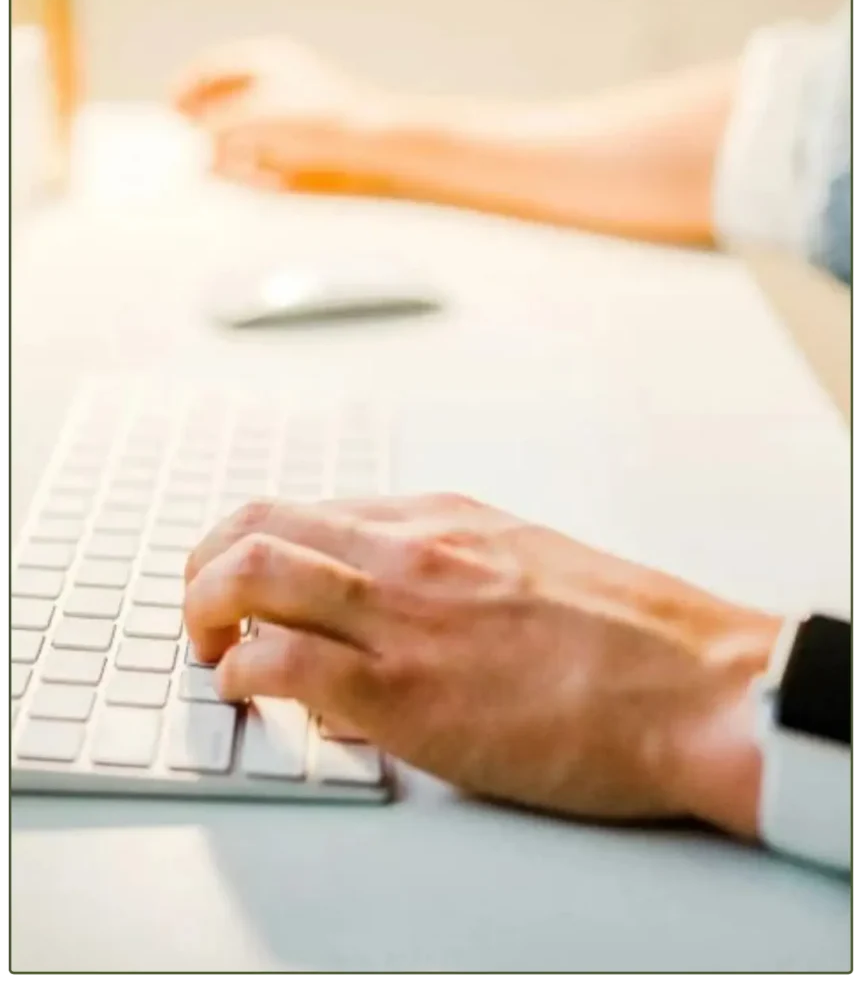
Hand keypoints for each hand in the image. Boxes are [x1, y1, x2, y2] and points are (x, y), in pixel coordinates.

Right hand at [172, 36, 404, 192]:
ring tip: (239, 176)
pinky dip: (261, 177)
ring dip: (235, 161)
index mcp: (266, 60)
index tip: (167, 122)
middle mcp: (277, 86)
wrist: (380, 153)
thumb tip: (190, 143)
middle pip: (222, 109)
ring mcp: (292, 121)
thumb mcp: (255, 118)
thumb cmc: (323, 122)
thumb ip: (213, 127)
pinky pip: (267, 166)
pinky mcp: (306, 155)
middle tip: (196, 158)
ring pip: (243, 142)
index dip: (183, 93)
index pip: (208, 68)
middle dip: (209, 136)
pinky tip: (271, 186)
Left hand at [184, 494, 779, 836]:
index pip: (311, 510)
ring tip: (205, 642)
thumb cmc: (629, 634)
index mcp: (443, 518)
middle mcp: (409, 550)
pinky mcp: (402, 692)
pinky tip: (248, 692)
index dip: (257, 543)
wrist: (696, 685)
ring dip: (203, 606)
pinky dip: (240, 674)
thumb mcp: (530, 568)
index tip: (246, 577)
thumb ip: (450, 580)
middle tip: (201, 602)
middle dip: (206, 561)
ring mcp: (401, 615)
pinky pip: (279, 664)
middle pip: (260, 523)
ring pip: (251, 574)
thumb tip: (389, 611)